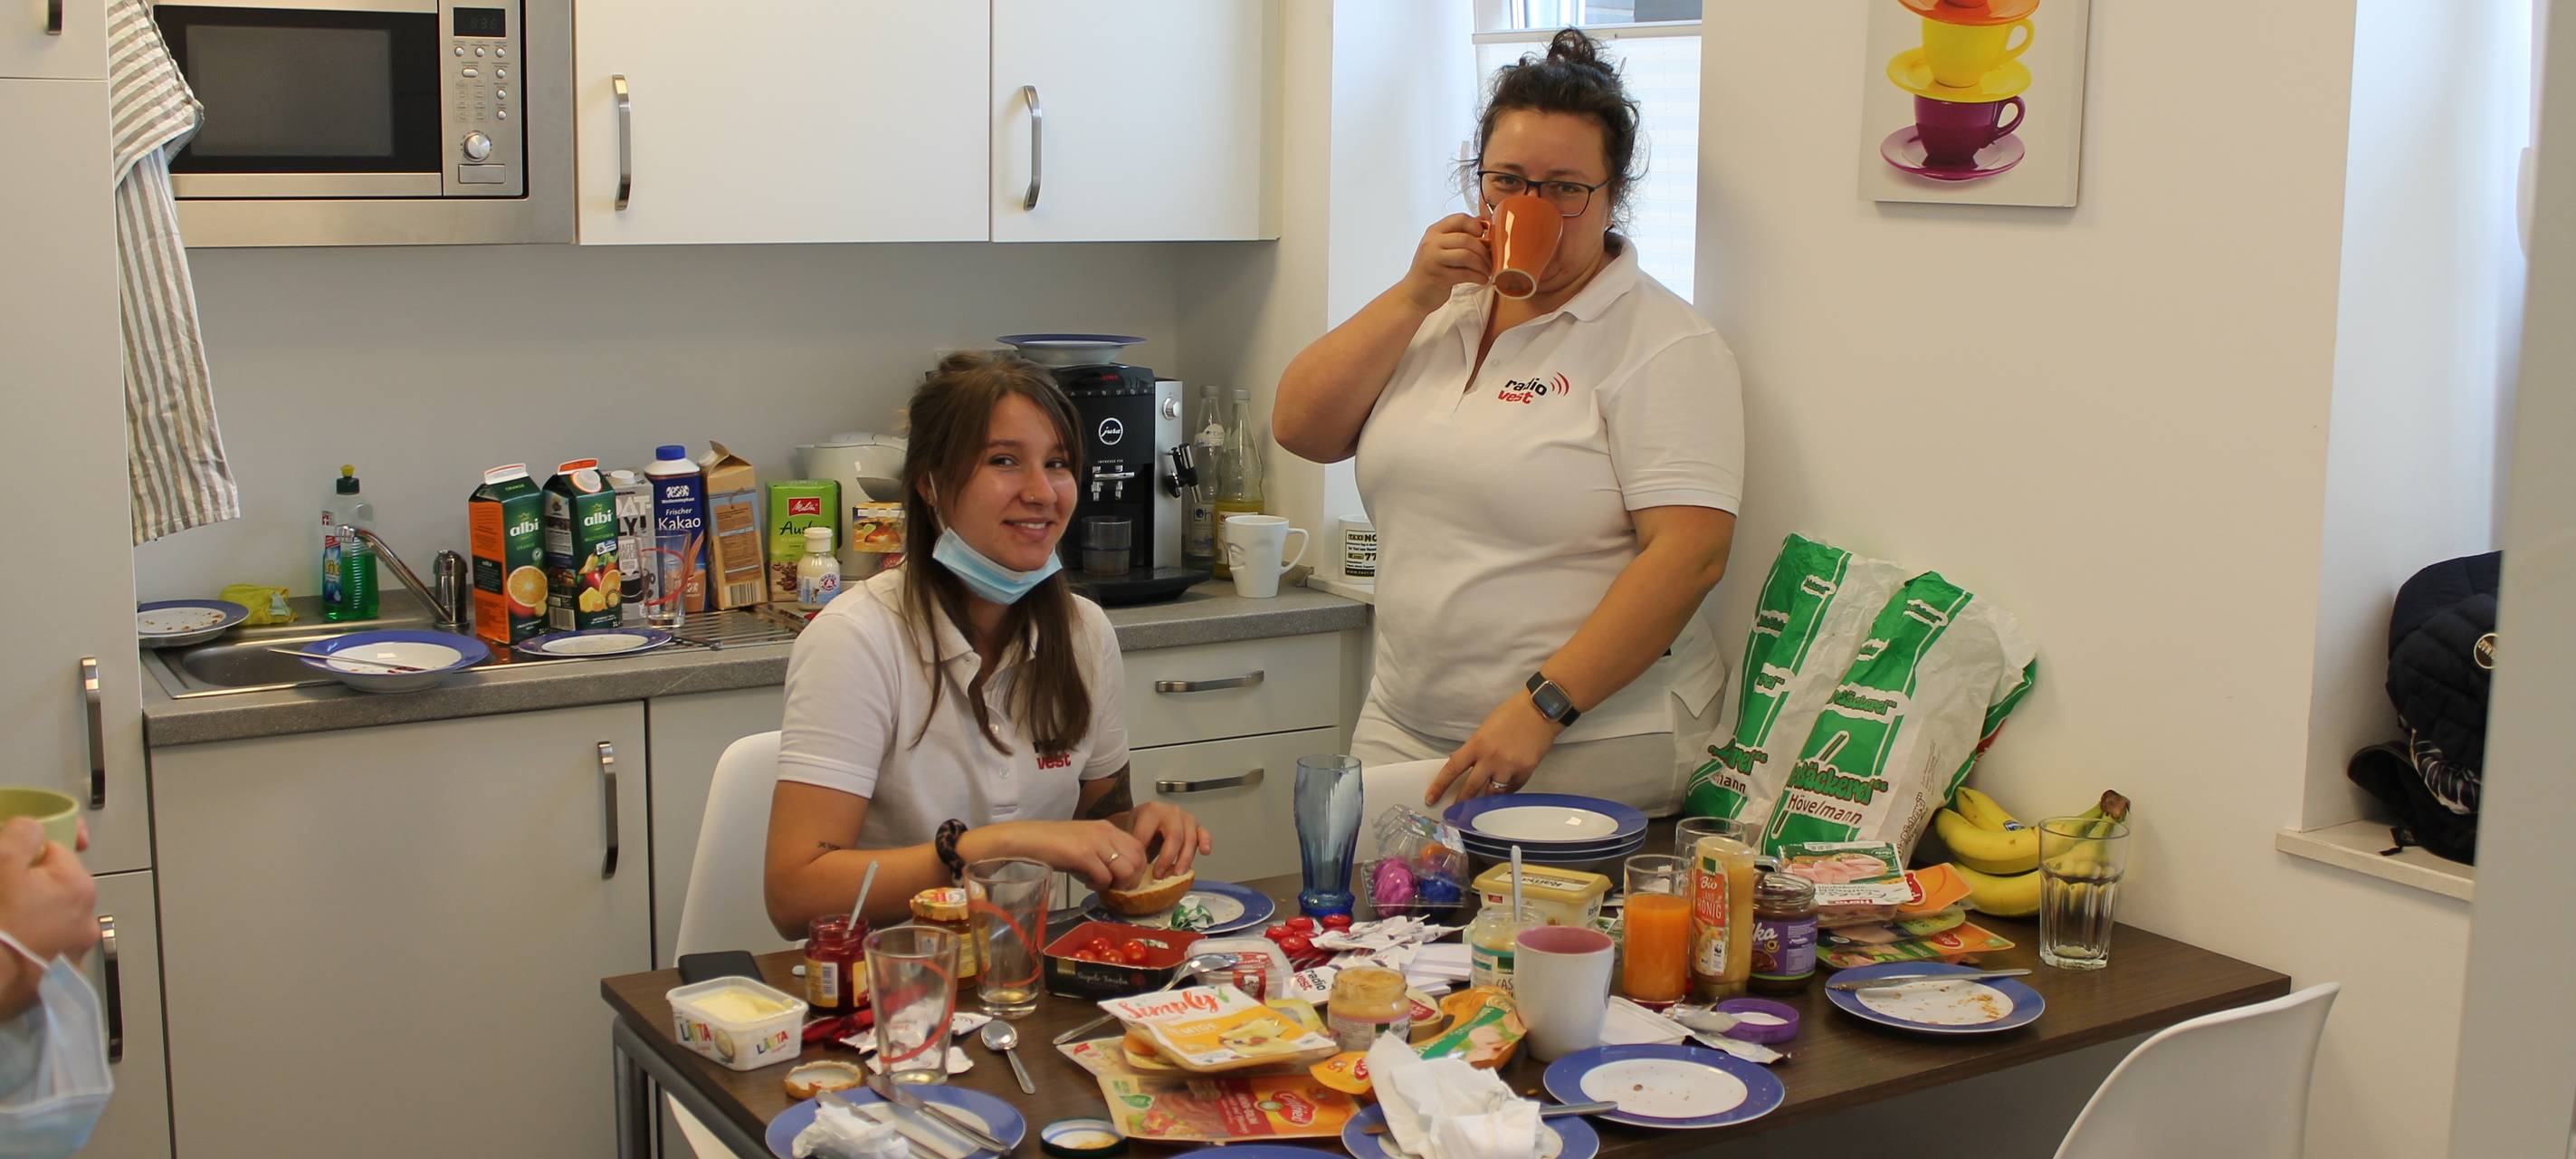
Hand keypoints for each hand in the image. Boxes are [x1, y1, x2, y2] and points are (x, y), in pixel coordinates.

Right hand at [0, 820, 96, 1017]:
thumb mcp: (1, 862)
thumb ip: (23, 834)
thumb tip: (35, 829)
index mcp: (80, 887)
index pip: (56, 853)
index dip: (26, 857)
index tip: (5, 869)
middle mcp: (87, 921)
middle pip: (53, 889)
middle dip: (28, 889)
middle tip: (0, 900)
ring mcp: (73, 954)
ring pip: (48, 920)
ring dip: (29, 918)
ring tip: (2, 926)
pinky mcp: (55, 981)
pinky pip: (42, 950)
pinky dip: (27, 946)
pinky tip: (6, 949)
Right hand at [976, 820, 1149, 890]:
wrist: (1029, 839)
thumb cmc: (1054, 844)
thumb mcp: (1086, 843)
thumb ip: (1104, 854)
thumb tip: (1118, 876)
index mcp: (1108, 828)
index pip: (1140, 848)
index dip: (1137, 869)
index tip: (1122, 880)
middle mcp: (1106, 832)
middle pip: (1138, 860)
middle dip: (1130, 880)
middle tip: (1113, 886)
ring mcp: (1096, 842)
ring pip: (1127, 870)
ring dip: (1116, 883)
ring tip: (1099, 884)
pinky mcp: (1083, 854)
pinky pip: (1105, 877)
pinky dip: (1099, 886)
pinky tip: (1086, 883)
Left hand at [1125, 802, 1213, 877]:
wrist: (1148, 815)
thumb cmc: (1139, 826)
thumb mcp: (1131, 832)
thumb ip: (1134, 847)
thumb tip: (1137, 869)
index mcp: (1151, 811)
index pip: (1149, 833)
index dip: (1144, 854)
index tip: (1140, 870)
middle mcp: (1171, 812)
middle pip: (1174, 836)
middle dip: (1167, 858)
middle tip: (1159, 876)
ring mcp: (1186, 817)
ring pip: (1190, 838)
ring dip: (1185, 858)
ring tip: (1178, 874)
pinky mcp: (1197, 825)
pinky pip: (1204, 833)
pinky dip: (1206, 843)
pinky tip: (1205, 852)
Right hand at [1400, 214, 1490, 310]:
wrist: (1413, 293)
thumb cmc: (1431, 270)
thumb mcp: (1441, 248)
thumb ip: (1458, 236)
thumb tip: (1483, 224)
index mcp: (1434, 231)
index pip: (1460, 218)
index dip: (1476, 226)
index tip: (1484, 236)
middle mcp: (1432, 242)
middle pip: (1466, 239)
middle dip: (1483, 250)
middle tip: (1489, 260)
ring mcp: (1433, 259)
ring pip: (1467, 256)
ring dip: (1482, 265)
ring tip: (1486, 271)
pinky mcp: (1438, 277)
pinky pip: (1465, 274)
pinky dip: (1478, 277)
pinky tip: (1482, 280)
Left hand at [1424, 695, 1563, 804]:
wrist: (1541, 710)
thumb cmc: (1511, 714)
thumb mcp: (1486, 729)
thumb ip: (1475, 748)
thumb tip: (1463, 764)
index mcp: (1477, 745)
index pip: (1452, 769)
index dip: (1439, 786)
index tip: (1430, 799)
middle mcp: (1491, 759)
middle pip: (1471, 788)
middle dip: (1461, 803)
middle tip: (1454, 814)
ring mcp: (1509, 768)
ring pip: (1492, 795)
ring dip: (1484, 802)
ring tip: (1479, 810)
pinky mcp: (1525, 772)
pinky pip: (1512, 790)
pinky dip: (1505, 792)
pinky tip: (1502, 792)